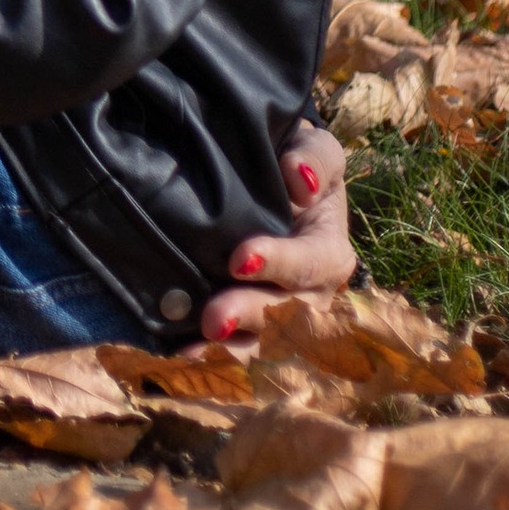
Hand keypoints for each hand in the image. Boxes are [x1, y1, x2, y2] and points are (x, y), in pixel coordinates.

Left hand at [199, 122, 353, 346]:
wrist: (271, 185)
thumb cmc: (297, 168)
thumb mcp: (317, 152)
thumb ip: (315, 158)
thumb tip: (300, 180)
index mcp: (328, 252)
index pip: (312, 263)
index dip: (280, 263)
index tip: (240, 258)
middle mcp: (310, 295)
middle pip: (285, 315)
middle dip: (248, 315)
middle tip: (213, 319)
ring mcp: (280, 318)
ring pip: (261, 342)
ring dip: (230, 348)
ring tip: (195, 348)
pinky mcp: (248, 329)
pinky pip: (233, 349)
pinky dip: (208, 357)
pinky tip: (180, 356)